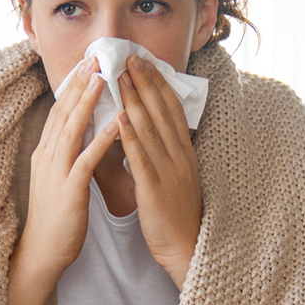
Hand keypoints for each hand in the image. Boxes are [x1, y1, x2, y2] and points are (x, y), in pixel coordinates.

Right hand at [18, 57, 116, 281]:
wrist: (42, 252)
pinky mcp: (69, 191)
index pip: (59, 111)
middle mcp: (47, 157)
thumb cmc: (56, 217)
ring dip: (88, 103)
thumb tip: (81, 131)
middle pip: (63, 112)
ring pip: (72, 130)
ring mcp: (56, 172)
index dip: (72, 85)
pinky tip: (113, 125)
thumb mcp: (58, 177)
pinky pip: (85, 161)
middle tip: (95, 58)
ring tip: (103, 79)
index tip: (86, 63)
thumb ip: (66, 153)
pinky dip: (99, 141)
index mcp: (46, 153)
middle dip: (79, 84)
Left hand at [115, 54, 202, 287]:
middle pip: (161, 112)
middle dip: (145, 82)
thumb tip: (148, 131)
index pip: (171, 110)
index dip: (158, 84)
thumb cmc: (177, 215)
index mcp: (184, 152)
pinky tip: (119, 118)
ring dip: (134, 100)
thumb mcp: (176, 177)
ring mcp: (169, 171)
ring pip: (150, 129)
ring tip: (120, 77)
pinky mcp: (155, 189)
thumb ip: (164, 153)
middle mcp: (179, 156)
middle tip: (130, 57)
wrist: (186, 248)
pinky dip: (130, 136)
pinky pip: (141, 157)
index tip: (145, 62)